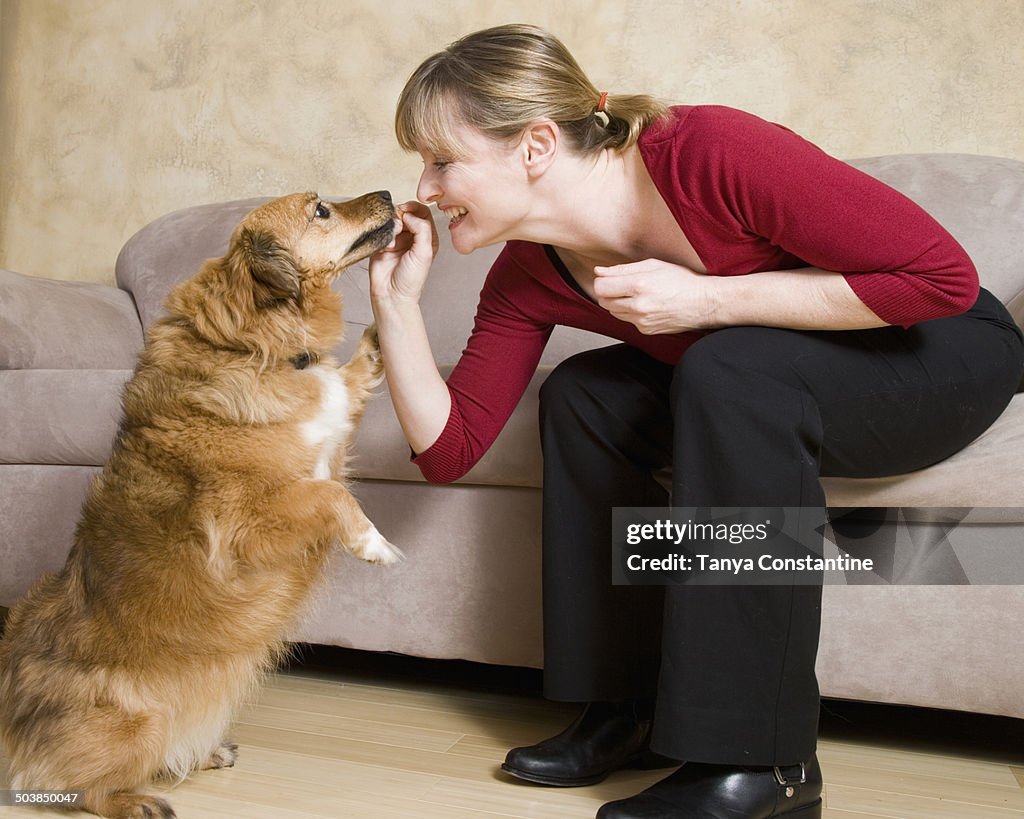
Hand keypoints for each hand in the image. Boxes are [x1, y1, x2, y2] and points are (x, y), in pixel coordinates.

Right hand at [369, 201, 438, 307]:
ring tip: (392, 241)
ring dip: (391, 227)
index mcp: (426, 237)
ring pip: (392, 219)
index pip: (422, 212)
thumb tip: (409, 214)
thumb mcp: (424, 252)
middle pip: (406, 212)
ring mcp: (396, 238)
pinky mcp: (382, 242)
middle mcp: (412, 236)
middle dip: (401, 216)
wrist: (392, 294)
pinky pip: (380, 229)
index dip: (415, 208)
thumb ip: (422, 229)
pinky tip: (386, 247)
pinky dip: (382, 234)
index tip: (407, 211)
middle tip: (399, 227)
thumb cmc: (411, 279)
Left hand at [593, 259, 717, 333]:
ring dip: (619, 303)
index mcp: (639, 286)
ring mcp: (642, 321)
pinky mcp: (646, 330)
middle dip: (609, 292)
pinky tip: (647, 305)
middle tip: (624, 285)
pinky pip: (628, 321)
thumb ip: (622, 269)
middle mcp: (638, 306)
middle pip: (604, 301)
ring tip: (637, 294)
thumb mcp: (653, 266)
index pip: (601, 287)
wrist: (703, 303)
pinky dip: (631, 313)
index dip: (602, 281)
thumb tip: (599, 271)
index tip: (608, 278)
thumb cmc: (682, 281)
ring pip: (614, 312)